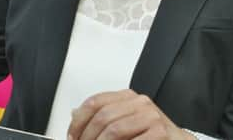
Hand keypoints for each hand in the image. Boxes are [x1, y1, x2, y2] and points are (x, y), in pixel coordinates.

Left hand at [68, 89, 193, 139]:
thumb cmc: (151, 134)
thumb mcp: (125, 120)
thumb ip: (104, 115)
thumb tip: (74, 114)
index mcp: (127, 96)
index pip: (95, 102)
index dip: (79, 121)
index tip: (72, 136)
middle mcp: (139, 102)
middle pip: (102, 116)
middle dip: (87, 136)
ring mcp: (151, 116)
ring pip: (114, 130)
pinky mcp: (160, 132)